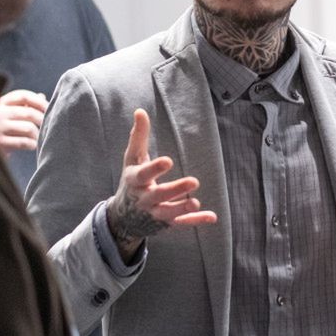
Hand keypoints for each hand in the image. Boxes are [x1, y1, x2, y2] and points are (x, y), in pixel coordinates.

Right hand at [0, 89, 48, 155]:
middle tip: (46, 125)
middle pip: (29, 112)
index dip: (40, 102)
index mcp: (2, 102)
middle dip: (42, 119)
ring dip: (37, 134)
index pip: (24, 95)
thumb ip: (26, 104)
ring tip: (37, 137)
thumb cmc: (6, 126)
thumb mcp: (12, 112)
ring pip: (29, 128)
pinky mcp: (0, 142)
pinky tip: (32, 145)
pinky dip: (32, 144)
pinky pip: (24, 142)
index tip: (48, 108)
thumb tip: (42, 96)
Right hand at [105, 109, 216, 259]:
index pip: (144, 174)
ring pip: (168, 213)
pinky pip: (181, 224)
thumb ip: (139, 136)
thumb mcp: (132, 158)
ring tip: (196, 202)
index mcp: (135, 180)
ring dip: (182, 209)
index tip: (168, 161)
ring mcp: (155, 213)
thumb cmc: (132, 179)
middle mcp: (144, 199)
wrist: (123, 216)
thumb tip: (140, 111)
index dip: (155, 168)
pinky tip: (212, 217)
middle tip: (194, 181)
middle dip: (175, 189)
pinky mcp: (166, 223)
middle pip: (159, 196)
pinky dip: (195, 221)